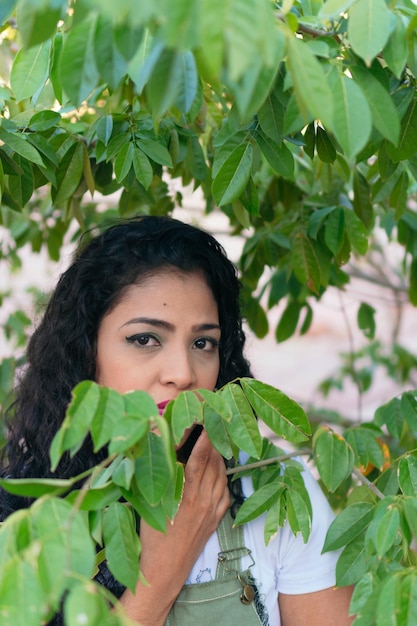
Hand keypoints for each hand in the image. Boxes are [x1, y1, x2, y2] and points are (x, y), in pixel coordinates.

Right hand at [119, 429, 229, 624]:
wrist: (165, 569)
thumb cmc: (152, 536)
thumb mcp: (151, 503)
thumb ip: (160, 478)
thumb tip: (161, 454)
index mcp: (186, 493)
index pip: (200, 457)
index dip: (205, 438)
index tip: (207, 422)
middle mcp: (203, 499)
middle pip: (213, 463)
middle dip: (214, 443)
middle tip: (213, 427)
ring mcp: (212, 510)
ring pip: (221, 476)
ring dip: (220, 459)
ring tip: (216, 446)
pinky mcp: (215, 519)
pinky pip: (225, 493)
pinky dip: (223, 478)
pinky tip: (219, 473)